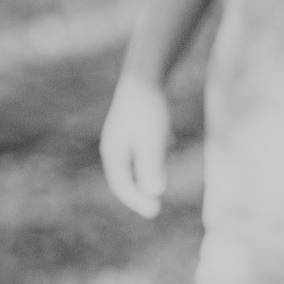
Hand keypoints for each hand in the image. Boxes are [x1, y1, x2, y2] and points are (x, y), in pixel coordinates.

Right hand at [99, 75, 172, 218]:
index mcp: (114, 151)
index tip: (154, 211)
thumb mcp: (153, 141)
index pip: (122, 185)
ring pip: (134, 157)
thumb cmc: (149, 110)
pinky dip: (154, 148)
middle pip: (125, 173)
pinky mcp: (133, 117)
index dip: (137, 201)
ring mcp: (122, 129)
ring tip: (162, 173)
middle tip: (154, 204)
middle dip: (139, 188)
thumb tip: (154, 192)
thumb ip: (152, 167)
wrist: (145, 73)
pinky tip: (169, 142)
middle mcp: (114, 142)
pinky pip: (141, 140)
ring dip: (147, 169)